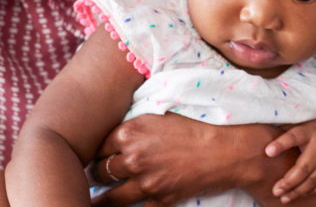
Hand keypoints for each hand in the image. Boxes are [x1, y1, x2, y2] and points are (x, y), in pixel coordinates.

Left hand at [91, 114, 284, 206]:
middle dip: (96, 174)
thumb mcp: (161, 117)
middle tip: (92, 177)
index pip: (99, 146)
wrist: (224, 151)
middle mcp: (132, 157)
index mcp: (130, 132)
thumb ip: (135, 127)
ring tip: (92, 201)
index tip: (93, 157)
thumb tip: (117, 136)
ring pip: (111, 196)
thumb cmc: (195, 130)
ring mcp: (145, 181)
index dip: (96, 153)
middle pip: (101, 171)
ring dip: (102, 198)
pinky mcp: (158, 199)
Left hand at [264, 113, 315, 202]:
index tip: (268, 152)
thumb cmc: (315, 128)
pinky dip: (315, 191)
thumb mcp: (303, 123)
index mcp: (310, 130)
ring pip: (315, 179)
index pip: (294, 136)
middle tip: (275, 190)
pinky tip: (303, 193)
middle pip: (305, 166)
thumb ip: (285, 130)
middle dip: (289, 181)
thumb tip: (258, 134)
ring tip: (284, 197)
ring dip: (299, 191)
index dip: (281, 144)